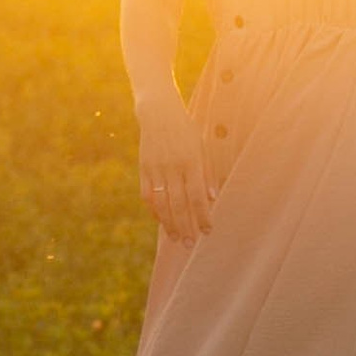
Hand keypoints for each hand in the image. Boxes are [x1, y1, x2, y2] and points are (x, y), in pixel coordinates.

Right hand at [136, 91, 214, 242]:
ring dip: (168, 223)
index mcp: (191, 161)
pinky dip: (153, 210)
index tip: (207, 231)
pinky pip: (147, 194)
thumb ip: (207, 172)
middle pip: (179, 203)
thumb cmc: (185, 129)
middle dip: (185, 226)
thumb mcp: (202, 146)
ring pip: (161, 202)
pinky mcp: (143, 167)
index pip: (197, 196)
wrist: (158, 111)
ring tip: (174, 238)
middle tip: (189, 244)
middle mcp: (173, 166)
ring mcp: (156, 168)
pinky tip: (161, 220)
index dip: (202, 216)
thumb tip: (212, 198)